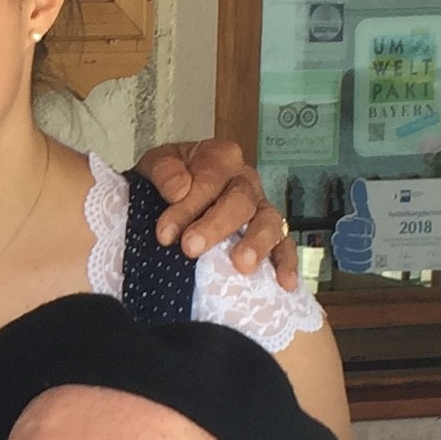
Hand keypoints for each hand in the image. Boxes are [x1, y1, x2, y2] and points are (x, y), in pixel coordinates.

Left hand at [135, 138, 295, 284]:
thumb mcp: (154, 166)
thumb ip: (163, 171)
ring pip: (268, 221)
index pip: (210, 177)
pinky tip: (285, 282)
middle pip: (240, 200)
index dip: (188, 205)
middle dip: (215, 226)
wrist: (168, 200)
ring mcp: (261, 208)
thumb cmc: (167, 182)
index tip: (164, 234)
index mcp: (220, 157)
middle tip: (191, 248)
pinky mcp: (271, 234)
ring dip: (256, 243)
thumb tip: (179, 189)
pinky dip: (286, 262)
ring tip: (242, 264)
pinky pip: (285, 246)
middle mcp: (245, 180)